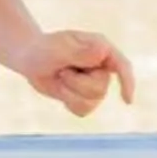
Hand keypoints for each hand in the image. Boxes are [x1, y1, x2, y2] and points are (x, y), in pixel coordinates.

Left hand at [14, 31, 134, 117]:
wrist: (29, 58)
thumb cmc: (43, 49)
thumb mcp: (58, 49)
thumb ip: (80, 53)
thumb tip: (103, 52)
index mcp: (100, 47)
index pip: (122, 66)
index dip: (128, 83)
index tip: (127, 101)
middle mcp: (101, 65)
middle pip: (100, 88)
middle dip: (76, 84)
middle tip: (61, 71)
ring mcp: (94, 81)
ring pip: (93, 101)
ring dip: (70, 93)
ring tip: (60, 78)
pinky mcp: (85, 95)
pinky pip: (84, 110)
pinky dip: (69, 103)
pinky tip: (62, 90)